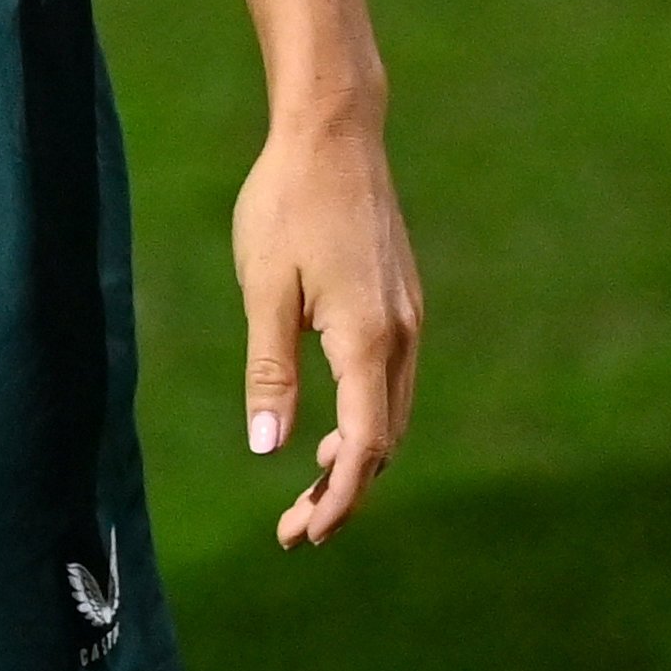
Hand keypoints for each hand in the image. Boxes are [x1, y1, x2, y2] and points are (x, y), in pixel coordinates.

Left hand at [235, 114, 421, 545]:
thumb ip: (269, 369)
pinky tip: (331, 426)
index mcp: (368, 341)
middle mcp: (401, 337)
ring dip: (356, 458)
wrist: (334, 134)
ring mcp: (407, 319)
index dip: (337, 499)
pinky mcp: (401, 302)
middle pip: (382, 442)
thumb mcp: (263, 287)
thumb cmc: (286, 204)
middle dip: (343, 491)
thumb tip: (269, 449)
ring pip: (391, 415)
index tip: (302, 536)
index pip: (362, 448)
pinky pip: (392, 382)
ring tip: (308, 489)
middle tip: (293, 529)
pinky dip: (366, 419)